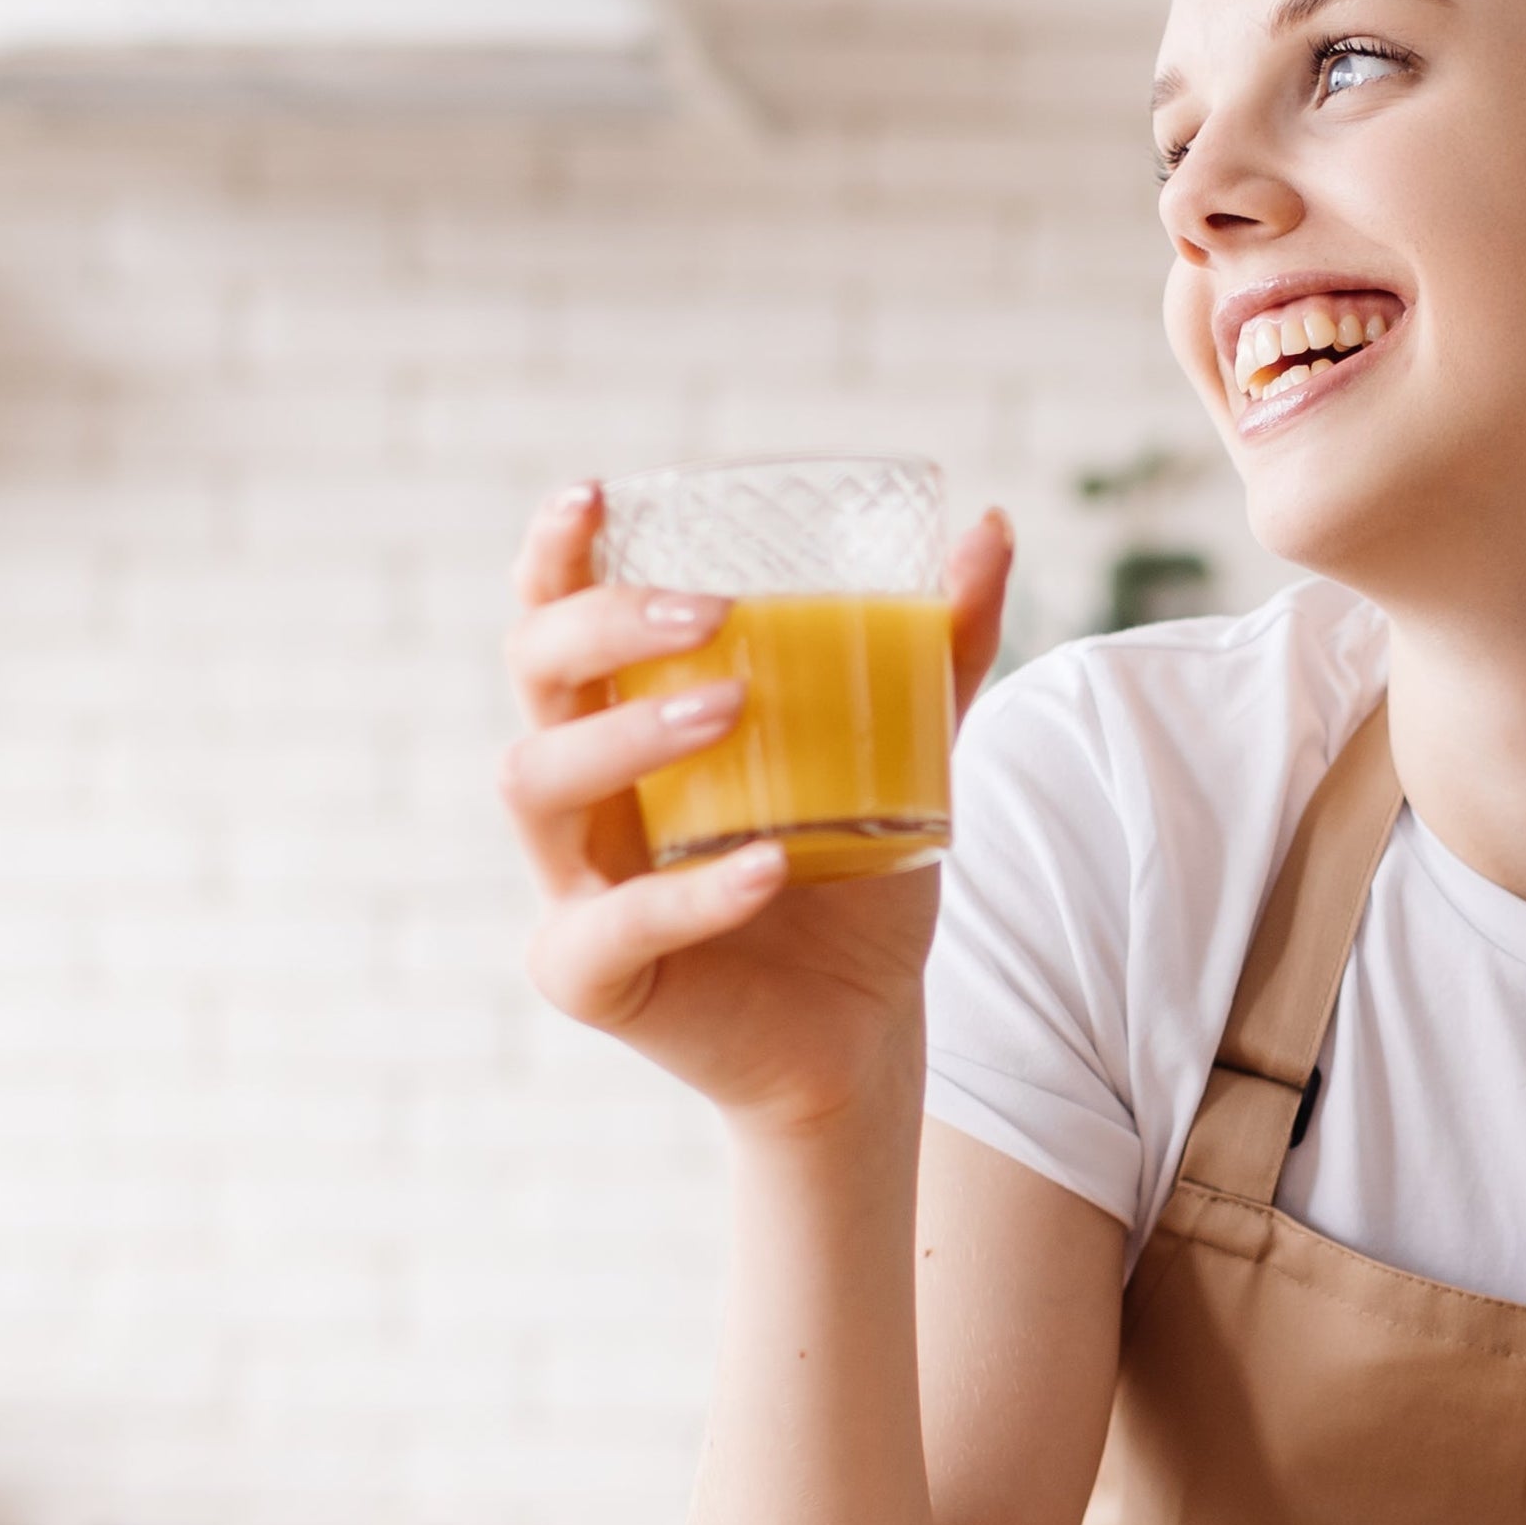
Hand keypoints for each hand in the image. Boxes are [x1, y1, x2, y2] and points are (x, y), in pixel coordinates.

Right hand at [498, 482, 1015, 1133]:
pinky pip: (614, 925)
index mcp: (623, 725)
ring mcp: (572, 886)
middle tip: (715, 613)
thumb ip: (937, 653)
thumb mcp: (903, 755)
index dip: (552, 556)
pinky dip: (691, 893)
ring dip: (629, 735)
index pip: (555, 621)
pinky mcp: (589, 975)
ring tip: (732, 707)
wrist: (865, 1029)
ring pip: (536, 783)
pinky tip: (767, 865)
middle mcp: (580, 795)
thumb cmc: (853, 884)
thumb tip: (991, 528)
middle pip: (534, 678)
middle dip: (603, 625)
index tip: (592, 495)